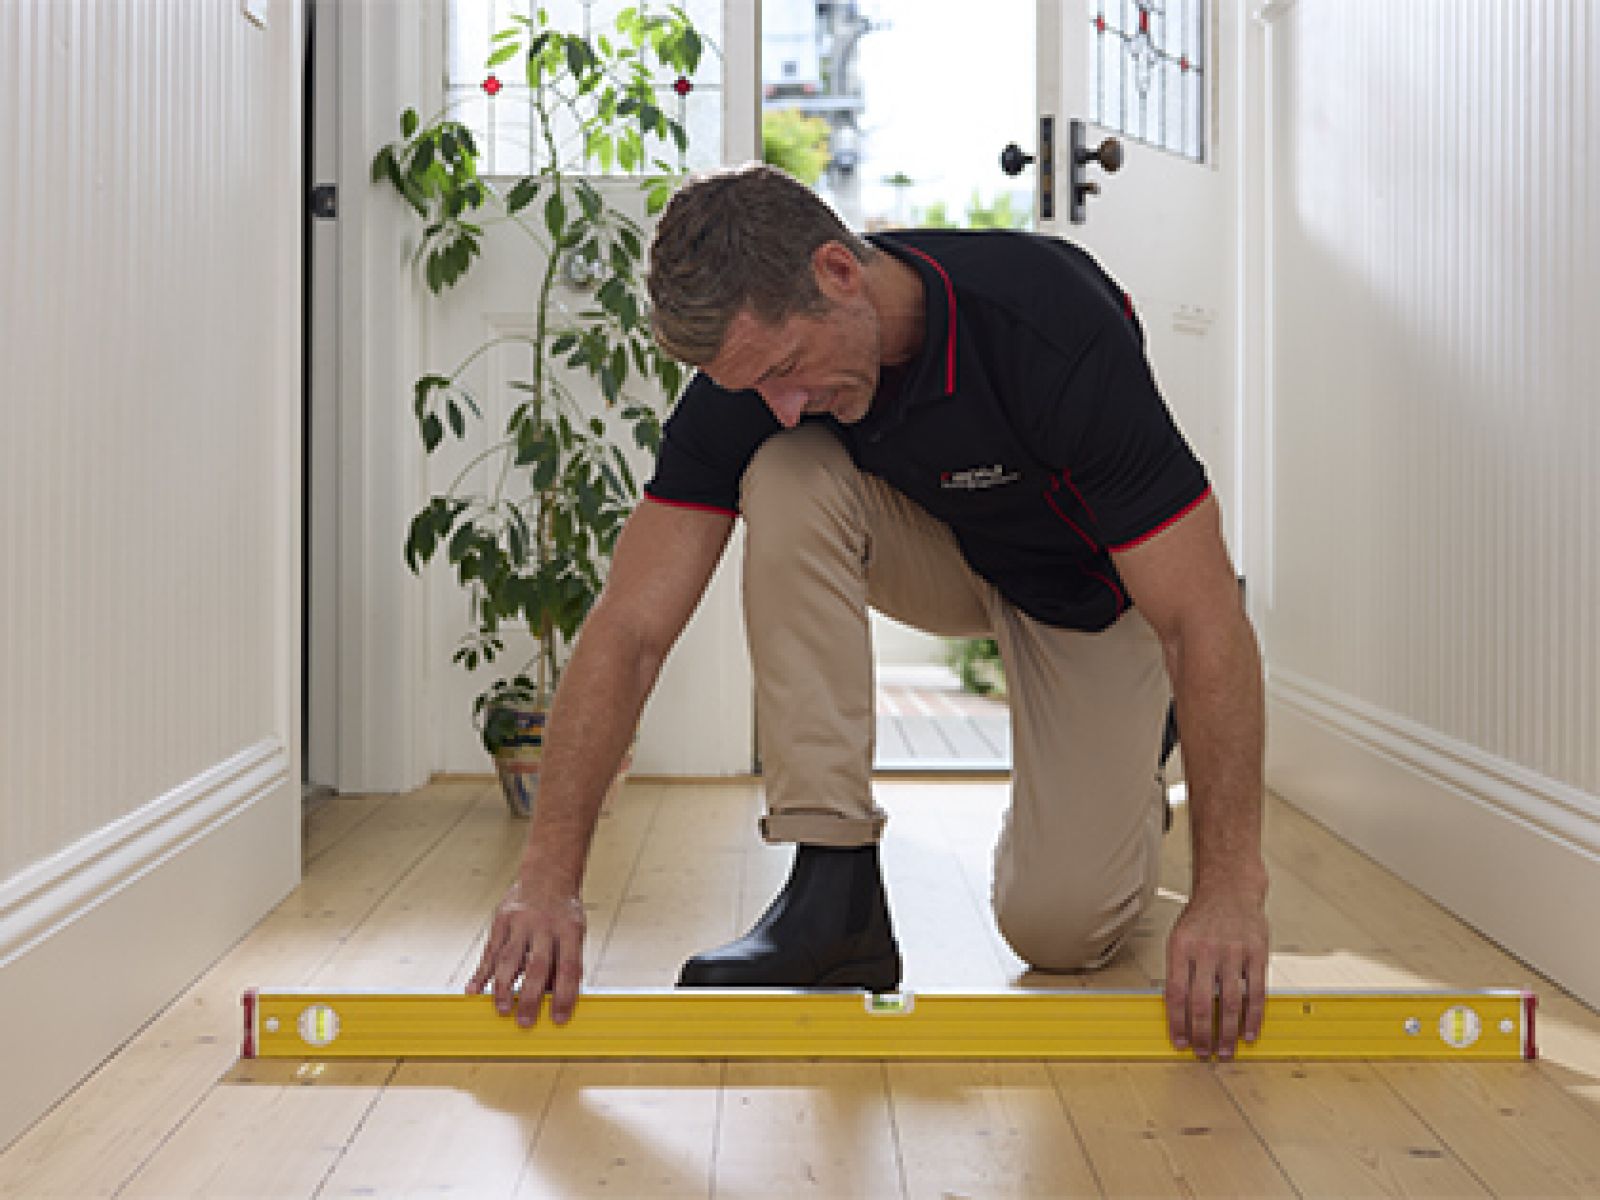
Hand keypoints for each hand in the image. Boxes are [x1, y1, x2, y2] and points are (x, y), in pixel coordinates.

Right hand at [465, 878, 586, 1026]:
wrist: (547, 875)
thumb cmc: (563, 913)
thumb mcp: (573, 932)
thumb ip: (562, 963)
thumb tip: (554, 1002)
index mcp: (570, 930)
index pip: (569, 967)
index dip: (564, 995)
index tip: (558, 1020)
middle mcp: (545, 926)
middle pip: (537, 965)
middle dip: (530, 997)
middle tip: (524, 1023)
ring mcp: (521, 922)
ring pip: (510, 958)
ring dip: (504, 987)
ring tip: (501, 1010)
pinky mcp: (502, 920)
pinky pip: (490, 950)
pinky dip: (481, 973)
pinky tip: (473, 990)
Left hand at [1164, 889, 1268, 1059]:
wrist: (1229, 889)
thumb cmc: (1202, 917)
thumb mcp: (1179, 938)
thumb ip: (1179, 971)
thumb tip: (1176, 1011)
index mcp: (1181, 947)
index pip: (1175, 993)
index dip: (1177, 1022)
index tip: (1179, 1042)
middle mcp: (1206, 950)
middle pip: (1202, 1002)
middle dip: (1202, 1033)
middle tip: (1203, 1054)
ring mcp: (1233, 952)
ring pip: (1230, 1001)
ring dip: (1227, 1032)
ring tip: (1224, 1051)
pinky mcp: (1257, 954)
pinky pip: (1256, 992)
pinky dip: (1253, 1017)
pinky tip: (1249, 1033)